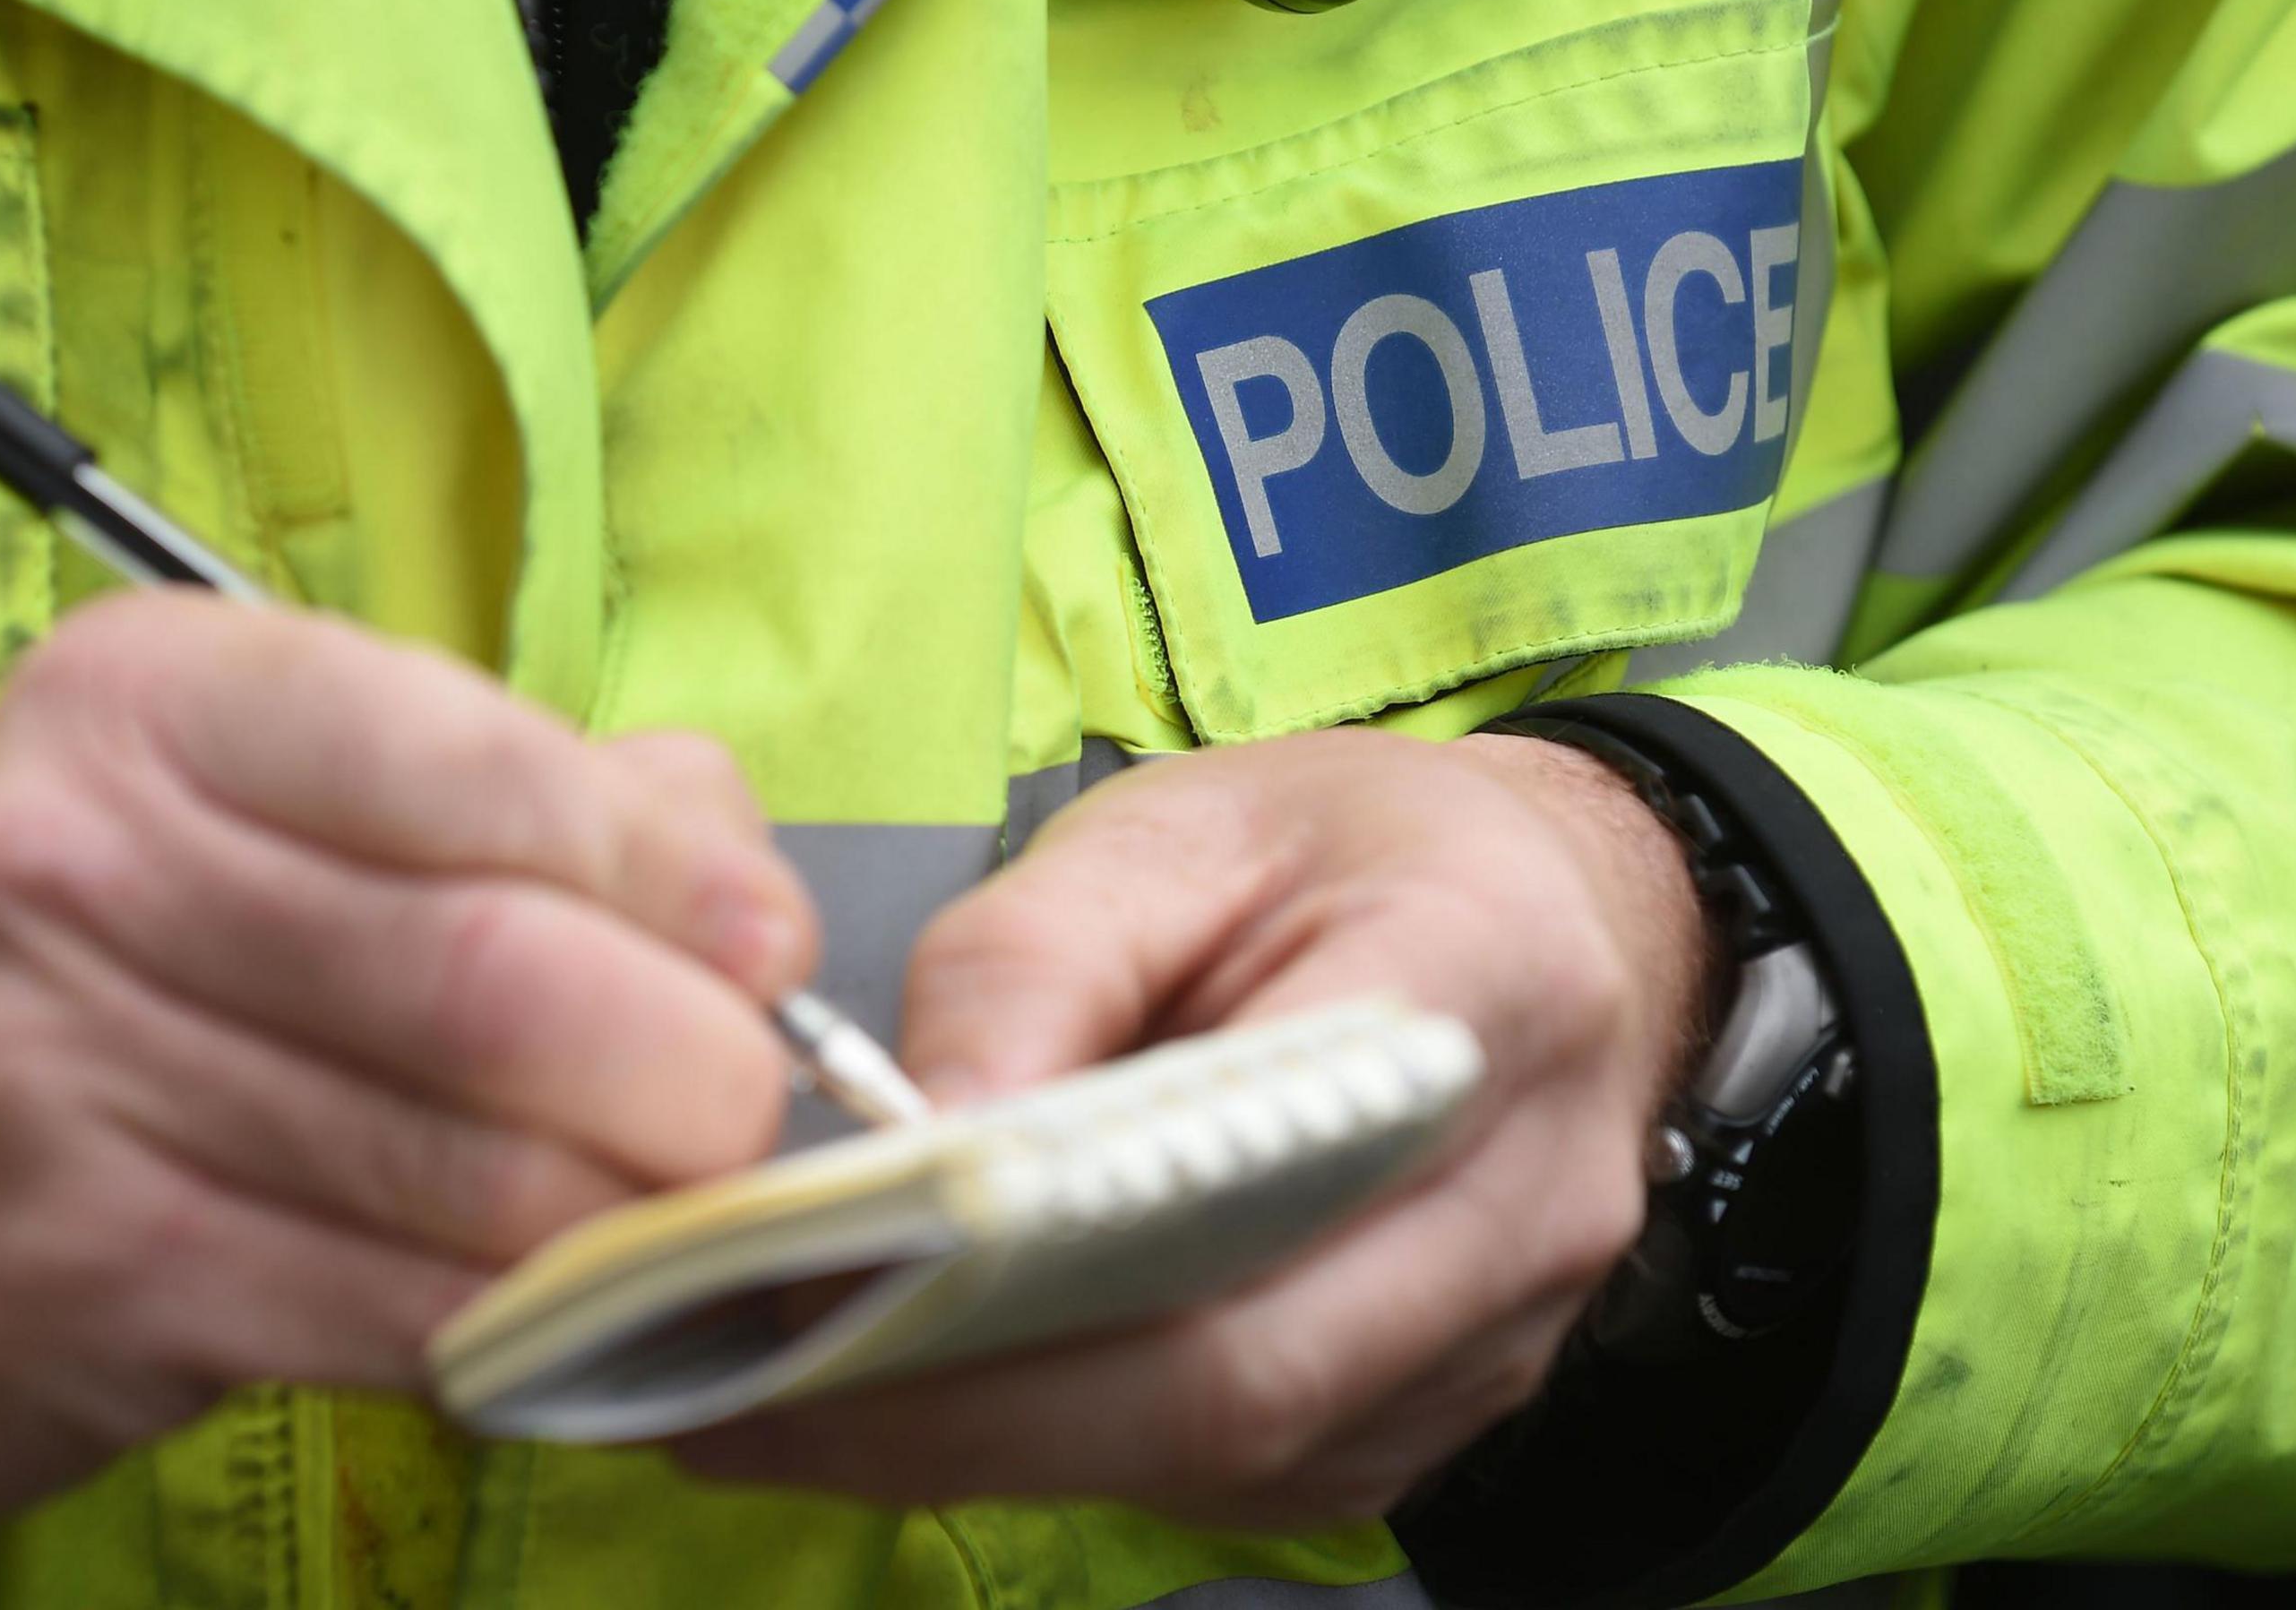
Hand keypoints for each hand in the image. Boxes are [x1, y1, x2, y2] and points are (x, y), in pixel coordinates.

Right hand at [0, 594, 813, 1601]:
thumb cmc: (43, 980)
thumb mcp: (209, 809)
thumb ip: (486, 791)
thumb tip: (729, 857)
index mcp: (146, 703)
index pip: (473, 757)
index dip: (668, 868)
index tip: (761, 943)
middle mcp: (83, 863)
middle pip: (498, 976)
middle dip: (686, 1066)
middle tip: (737, 1114)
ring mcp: (68, 1080)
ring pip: (469, 1169)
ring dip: (627, 1218)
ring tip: (668, 1218)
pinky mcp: (91, 1279)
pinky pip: (398, 1309)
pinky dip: (523, 1327)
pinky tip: (552, 1312)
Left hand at [676, 728, 1710, 1527]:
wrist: (1558, 914)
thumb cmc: (1351, 850)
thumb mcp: (1179, 823)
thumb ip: (1030, 959)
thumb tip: (911, 1135)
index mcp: (1475, 987)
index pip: (1246, 1183)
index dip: (1023, 1275)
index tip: (812, 1285)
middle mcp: (1521, 1195)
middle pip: (1232, 1378)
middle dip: (961, 1411)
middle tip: (736, 1393)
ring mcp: (1500, 1334)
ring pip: (1228, 1454)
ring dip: (994, 1443)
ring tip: (784, 1389)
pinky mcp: (1439, 1411)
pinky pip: (1244, 1472)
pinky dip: (1074, 1443)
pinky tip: (937, 1390)